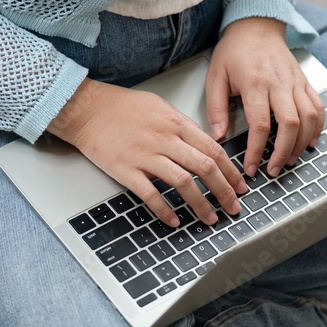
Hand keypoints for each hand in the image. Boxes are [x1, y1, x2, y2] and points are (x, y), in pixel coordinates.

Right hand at [46, 78, 247, 226]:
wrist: (86, 109)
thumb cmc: (121, 107)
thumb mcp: (160, 106)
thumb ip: (183, 125)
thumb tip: (204, 143)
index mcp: (176, 123)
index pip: (213, 150)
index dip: (231, 171)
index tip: (240, 186)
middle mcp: (165, 139)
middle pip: (205, 168)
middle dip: (224, 191)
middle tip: (233, 207)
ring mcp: (145, 155)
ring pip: (183, 183)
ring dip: (201, 204)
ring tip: (210, 218)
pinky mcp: (126, 170)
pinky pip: (151, 194)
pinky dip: (165, 210)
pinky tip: (174, 221)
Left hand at [206, 17, 325, 176]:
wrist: (257, 25)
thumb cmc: (234, 51)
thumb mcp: (215, 76)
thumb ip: (216, 108)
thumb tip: (218, 135)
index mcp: (255, 83)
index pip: (260, 125)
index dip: (257, 151)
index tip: (251, 167)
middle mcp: (279, 83)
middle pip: (291, 124)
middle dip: (284, 152)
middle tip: (273, 170)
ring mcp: (295, 82)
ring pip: (309, 118)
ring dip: (302, 143)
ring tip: (289, 160)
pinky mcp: (305, 82)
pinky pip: (318, 107)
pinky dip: (318, 127)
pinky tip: (309, 142)